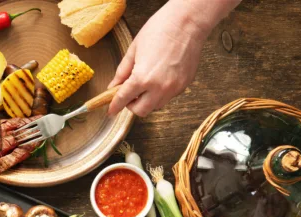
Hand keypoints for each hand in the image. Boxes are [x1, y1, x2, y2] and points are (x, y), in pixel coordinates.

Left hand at [107, 1, 208, 116]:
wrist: (189, 22)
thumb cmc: (161, 29)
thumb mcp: (134, 49)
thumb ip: (122, 71)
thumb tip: (114, 85)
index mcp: (142, 78)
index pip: (123, 100)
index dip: (115, 106)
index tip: (111, 110)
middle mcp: (159, 87)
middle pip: (141, 111)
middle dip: (132, 105)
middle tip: (130, 94)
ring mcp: (174, 88)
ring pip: (156, 106)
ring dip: (147, 100)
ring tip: (146, 84)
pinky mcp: (184, 85)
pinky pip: (168, 97)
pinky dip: (160, 93)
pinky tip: (159, 78)